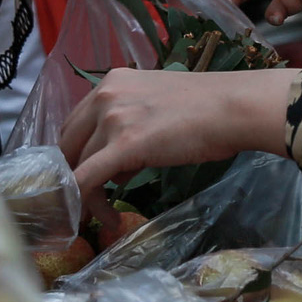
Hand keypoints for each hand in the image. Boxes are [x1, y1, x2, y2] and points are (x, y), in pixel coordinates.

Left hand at [60, 66, 297, 201]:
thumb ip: (128, 122)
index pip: (75, 123)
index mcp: (112, 82)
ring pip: (79, 166)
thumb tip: (116, 161)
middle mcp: (105, 95)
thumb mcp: (155, 104)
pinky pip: (87, 180)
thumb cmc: (206, 108)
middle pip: (68, 145)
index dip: (75, 155)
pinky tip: (105, 218)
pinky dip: (88, 203)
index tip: (85, 177)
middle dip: (74, 176)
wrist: (232, 107)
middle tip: (91, 200)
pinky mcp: (123, 144)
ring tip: (109, 215)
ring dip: (89, 196)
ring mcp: (112, 118)